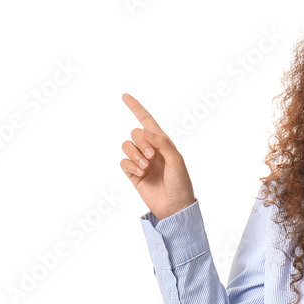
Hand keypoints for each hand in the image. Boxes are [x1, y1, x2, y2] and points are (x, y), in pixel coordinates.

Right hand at [119, 93, 195, 219]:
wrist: (174, 207)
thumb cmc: (181, 184)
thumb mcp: (177, 161)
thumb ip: (163, 143)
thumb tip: (146, 129)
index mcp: (163, 144)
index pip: (147, 121)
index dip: (136, 108)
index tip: (125, 96)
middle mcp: (150, 150)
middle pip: (135, 133)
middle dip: (141, 142)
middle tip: (152, 157)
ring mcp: (140, 161)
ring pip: (127, 146)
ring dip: (135, 154)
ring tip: (145, 166)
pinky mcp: (132, 174)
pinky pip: (123, 161)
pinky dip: (130, 165)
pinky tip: (140, 174)